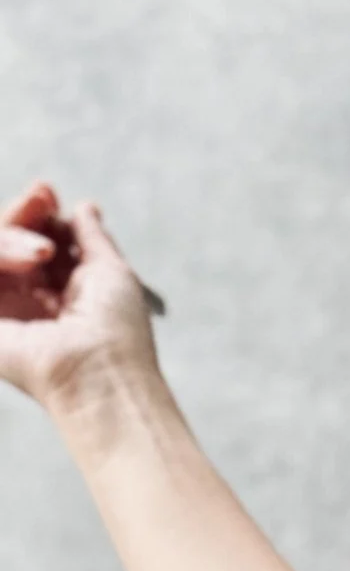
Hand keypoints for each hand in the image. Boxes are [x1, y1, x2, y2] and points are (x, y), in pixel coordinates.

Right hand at [0, 184, 161, 415]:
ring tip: (44, 252)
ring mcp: (7, 310)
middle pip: (10, 238)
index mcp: (63, 294)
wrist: (102, 375)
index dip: (38, 212)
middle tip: (43, 198)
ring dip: (16, 237)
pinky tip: (31, 259)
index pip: (38, 239)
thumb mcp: (112, 272)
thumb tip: (85, 207)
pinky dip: (2, 253)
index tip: (48, 194)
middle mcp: (32, 301)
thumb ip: (92, 238)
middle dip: (24, 212)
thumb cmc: (118, 333)